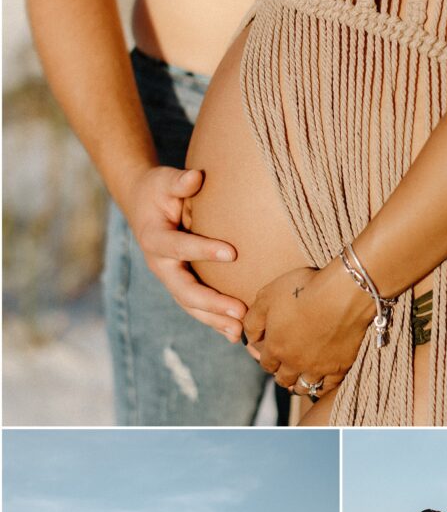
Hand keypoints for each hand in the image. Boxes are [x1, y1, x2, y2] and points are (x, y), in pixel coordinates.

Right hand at [125, 165, 246, 340]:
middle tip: (239, 311)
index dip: (203, 250)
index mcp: (154, 239)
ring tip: (239, 332)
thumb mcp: (164, 181)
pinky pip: (196, 308)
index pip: (179, 247)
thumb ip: (179, 182)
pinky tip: (235, 334)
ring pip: (191, 306)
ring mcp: (169, 280)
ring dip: (215, 321)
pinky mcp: (180, 286)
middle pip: (185, 290)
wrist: (142, 206)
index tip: (232, 252)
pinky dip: (214, 322)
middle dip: (212, 303)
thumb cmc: (158, 190)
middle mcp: (160, 266)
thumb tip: (195, 177)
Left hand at [243, 262, 373, 393]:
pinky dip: (322, 385)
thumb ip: (253, 320)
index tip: (270, 354)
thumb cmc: (303, 290)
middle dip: (281, 374)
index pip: (266, 364)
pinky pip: (328, 386)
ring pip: (304, 387)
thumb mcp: (267, 297)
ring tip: (301, 378)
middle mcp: (295, 363)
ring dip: (299, 384)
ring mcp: (318, 368)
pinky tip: (322, 380)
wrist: (342, 293)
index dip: (267, 359)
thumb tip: (249, 337)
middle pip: (283, 379)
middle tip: (285, 367)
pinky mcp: (340, 367)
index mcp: (276, 348)